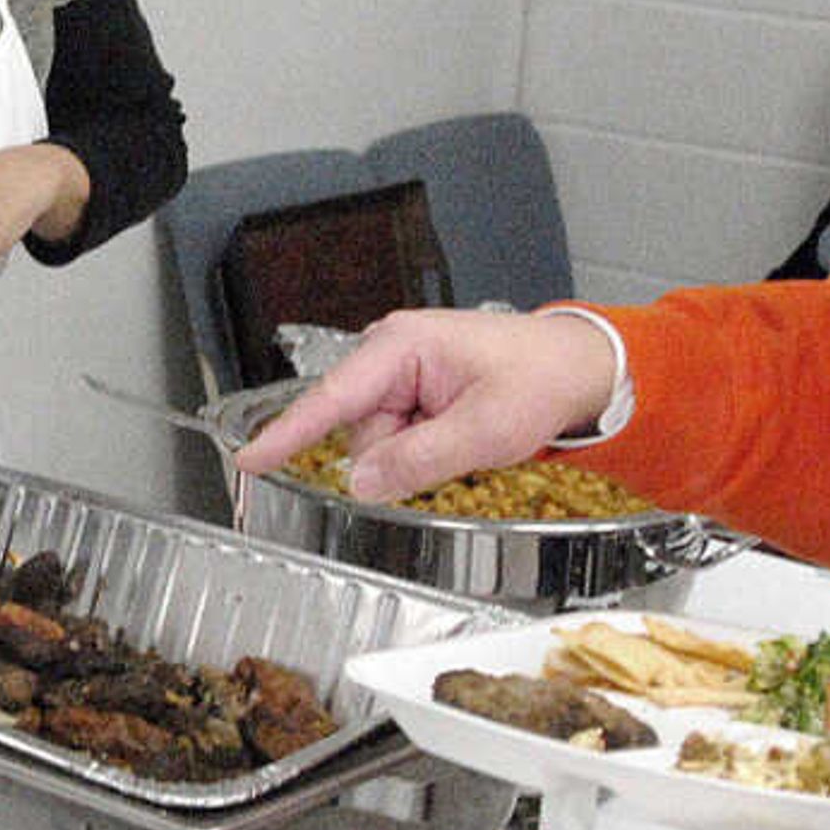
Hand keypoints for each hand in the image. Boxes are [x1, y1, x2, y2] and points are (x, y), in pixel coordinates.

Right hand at [228, 306, 622, 503]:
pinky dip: (427, 450)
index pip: (331, 399)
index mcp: (401, 347)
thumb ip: (418, 459)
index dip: (287, 435)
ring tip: (469, 433)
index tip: (249, 459)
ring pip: (381, 445)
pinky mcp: (415, 394)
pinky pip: (401, 441)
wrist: (579, 368)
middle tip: (459, 446)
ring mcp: (403, 375)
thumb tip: (362, 483)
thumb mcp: (485, 429)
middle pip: (361, 435)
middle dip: (399, 457)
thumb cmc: (541, 377)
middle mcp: (392, 355)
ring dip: (419, 455)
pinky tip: (460, 434)